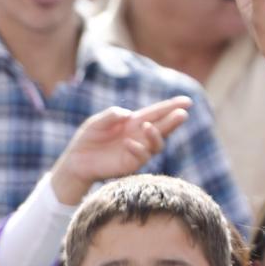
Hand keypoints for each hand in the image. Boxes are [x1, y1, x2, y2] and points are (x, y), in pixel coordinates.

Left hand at [50, 97, 191, 204]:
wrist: (76, 162)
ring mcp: (138, 150)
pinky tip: (128, 143)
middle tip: (182, 114)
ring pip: (157, 143)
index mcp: (134, 122)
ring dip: (156, 135)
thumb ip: (111, 115)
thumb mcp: (96, 122)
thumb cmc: (87, 140)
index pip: (157, 113)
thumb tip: (128, 115)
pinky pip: (142, 156)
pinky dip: (138, 148)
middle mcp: (140, 136)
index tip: (188, 101)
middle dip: (174, 121)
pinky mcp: (132, 164)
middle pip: (163, 127)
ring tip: (148, 127)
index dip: (172, 106)